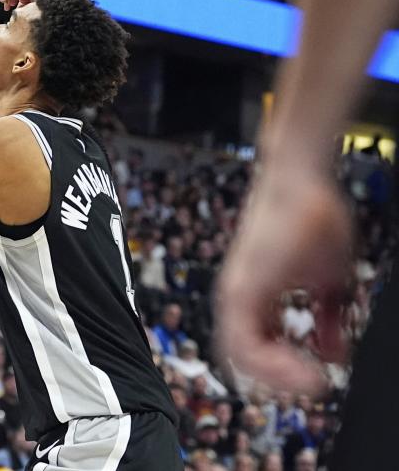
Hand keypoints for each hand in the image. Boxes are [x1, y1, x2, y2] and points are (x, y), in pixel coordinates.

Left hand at [217, 164, 350, 394]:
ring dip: (276, 376)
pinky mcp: (241, 288)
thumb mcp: (328, 281)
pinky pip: (244, 343)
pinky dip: (271, 364)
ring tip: (310, 381)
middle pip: (243, 360)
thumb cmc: (311, 221)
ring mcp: (235, 293)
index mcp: (253, 299)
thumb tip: (332, 352)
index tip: (318, 379)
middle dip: (279, 379)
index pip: (256, 352)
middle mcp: (236, 298)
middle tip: (313, 386)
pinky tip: (305, 368)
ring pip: (239, 356)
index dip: (284, 372)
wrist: (300, 182)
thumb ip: (325, 319)